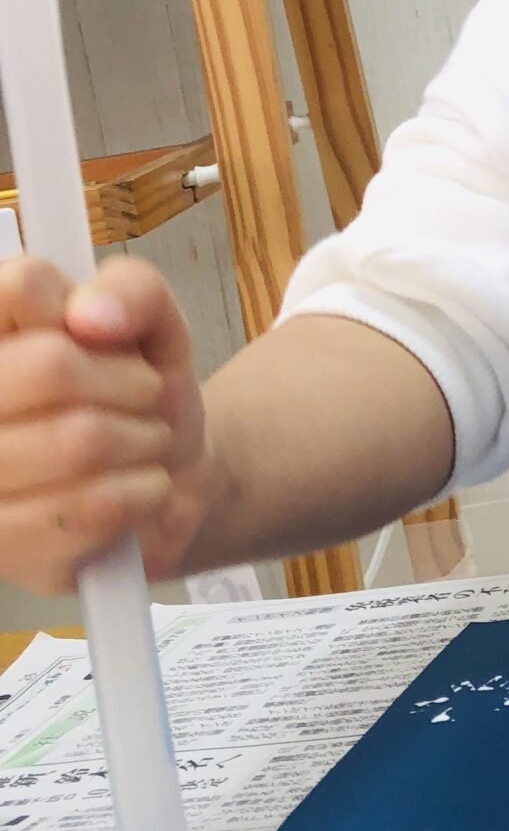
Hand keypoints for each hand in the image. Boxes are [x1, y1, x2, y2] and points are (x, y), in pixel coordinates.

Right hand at [0, 255, 216, 594]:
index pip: (18, 285)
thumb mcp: (153, 325)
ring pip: (78, 439)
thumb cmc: (140, 391)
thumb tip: (90, 315)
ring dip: (143, 439)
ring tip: (147, 441)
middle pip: (51, 366)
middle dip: (131, 383)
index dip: (87, 312)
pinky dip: (143, 492)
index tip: (109, 339)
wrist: (169, 478)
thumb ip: (133, 292)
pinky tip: (143, 487)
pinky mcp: (3, 545)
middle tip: (146, 397)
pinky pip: (90, 507)